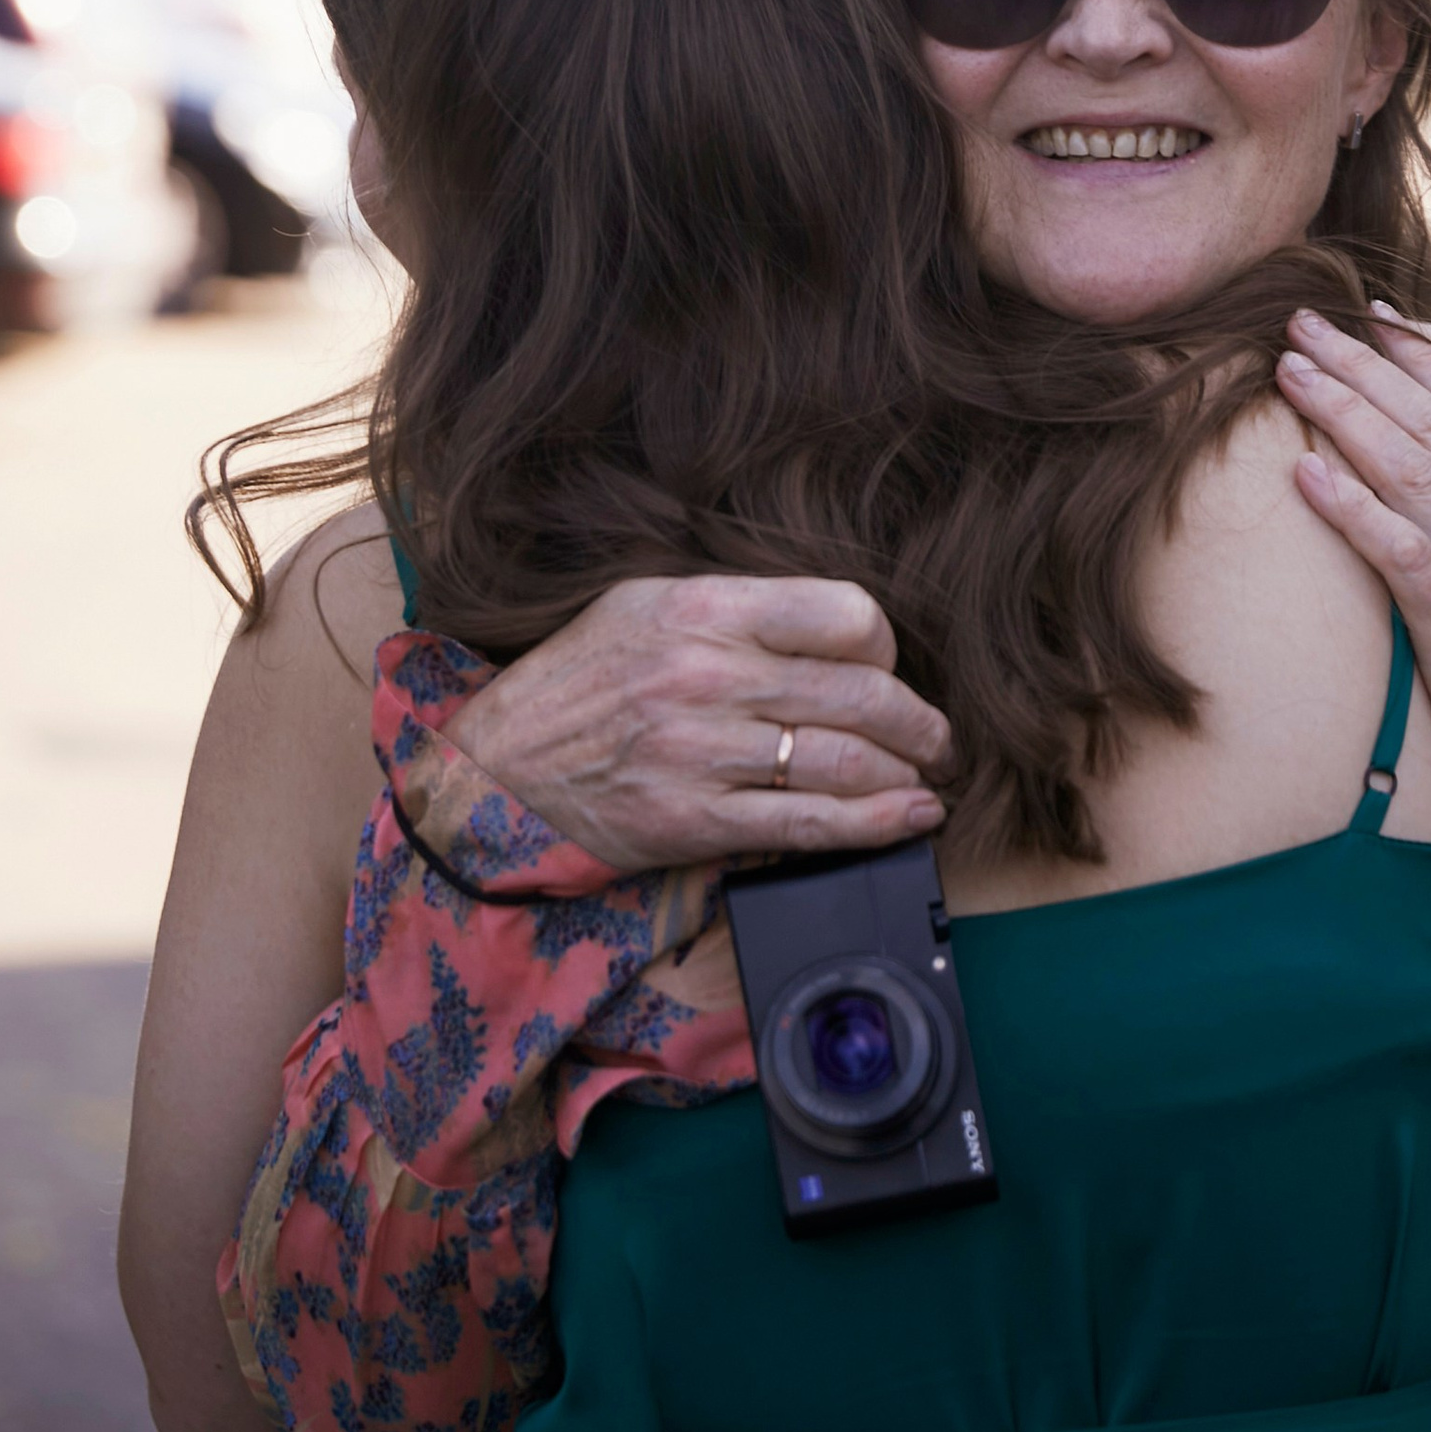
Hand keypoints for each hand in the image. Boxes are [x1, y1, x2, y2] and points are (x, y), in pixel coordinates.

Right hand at [447, 574, 952, 874]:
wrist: (493, 770)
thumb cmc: (574, 684)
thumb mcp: (642, 606)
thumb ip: (736, 609)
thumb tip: (834, 630)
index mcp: (702, 610)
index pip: (845, 615)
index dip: (883, 647)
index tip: (885, 669)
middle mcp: (709, 675)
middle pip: (863, 694)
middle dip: (921, 723)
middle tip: (937, 738)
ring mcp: (704, 752)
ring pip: (847, 761)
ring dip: (909, 775)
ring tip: (928, 779)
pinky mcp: (698, 820)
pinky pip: (811, 824)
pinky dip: (877, 825)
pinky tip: (910, 819)